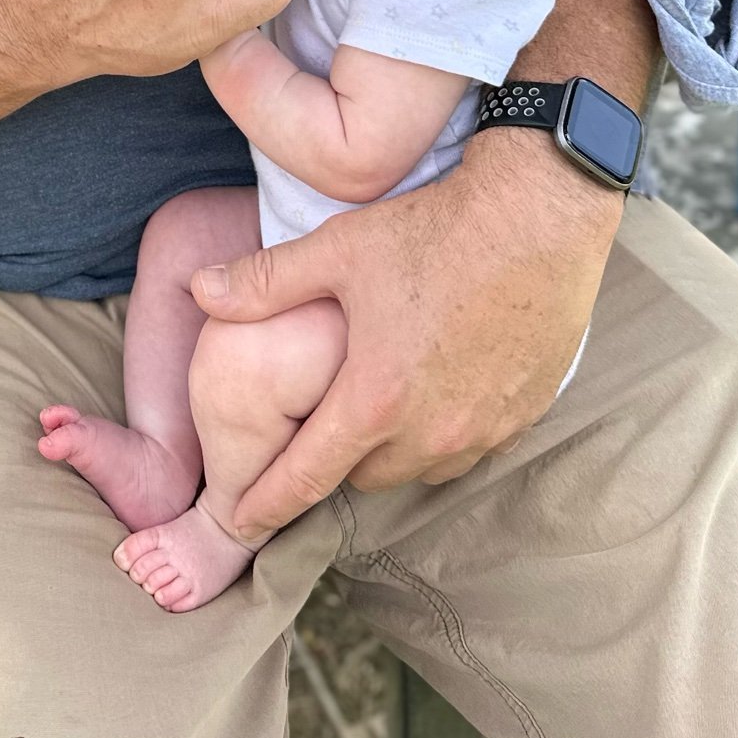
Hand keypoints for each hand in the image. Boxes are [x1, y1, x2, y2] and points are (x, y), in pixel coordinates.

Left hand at [189, 130, 619, 534]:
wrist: (539, 215)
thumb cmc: (434, 230)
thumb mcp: (337, 248)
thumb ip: (264, 282)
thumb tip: (198, 291)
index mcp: (375, 399)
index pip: (307, 476)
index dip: (268, 502)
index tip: (242, 522)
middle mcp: (430, 431)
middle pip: (362, 476)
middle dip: (334, 458)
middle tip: (320, 423)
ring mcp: (483, 430)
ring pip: (417, 468)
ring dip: (390, 449)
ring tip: (376, 404)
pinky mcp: (523, 417)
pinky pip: (467, 450)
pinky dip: (442, 435)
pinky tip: (434, 392)